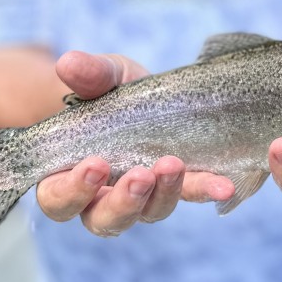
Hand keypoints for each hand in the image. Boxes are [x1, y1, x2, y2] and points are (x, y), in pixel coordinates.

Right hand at [36, 50, 231, 236]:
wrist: (144, 93)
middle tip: (140, 175)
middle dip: (122, 202)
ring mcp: (142, 198)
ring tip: (173, 165)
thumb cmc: (109, 92)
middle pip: (103, 220)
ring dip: (162, 195)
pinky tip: (223, 185)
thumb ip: (88, 75)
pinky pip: (190, 195)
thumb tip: (68, 62)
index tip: (95, 165)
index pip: (58, 199)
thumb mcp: (102, 79)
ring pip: (147, 214)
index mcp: (67, 177)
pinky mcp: (177, 188)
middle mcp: (101, 198)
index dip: (73, 190)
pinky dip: (206, 190)